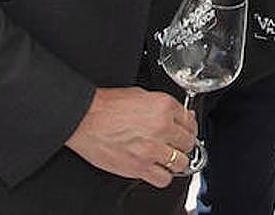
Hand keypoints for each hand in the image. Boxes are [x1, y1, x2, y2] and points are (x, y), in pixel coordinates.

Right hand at [65, 87, 196, 186]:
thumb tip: (177, 115)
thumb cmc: (105, 106)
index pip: (189, 120)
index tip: (184, 130)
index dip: (188, 126)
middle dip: (183, 143)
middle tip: (175, 144)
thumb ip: (162, 106)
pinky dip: (163, 176)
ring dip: (175, 161)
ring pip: (180, 162)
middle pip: (188, 142)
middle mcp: (162, 127)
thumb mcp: (140, 95)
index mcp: (164, 106)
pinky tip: (157, 169)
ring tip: (167, 158)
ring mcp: (152, 149)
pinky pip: (163, 179)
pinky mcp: (139, 167)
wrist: (84, 118)